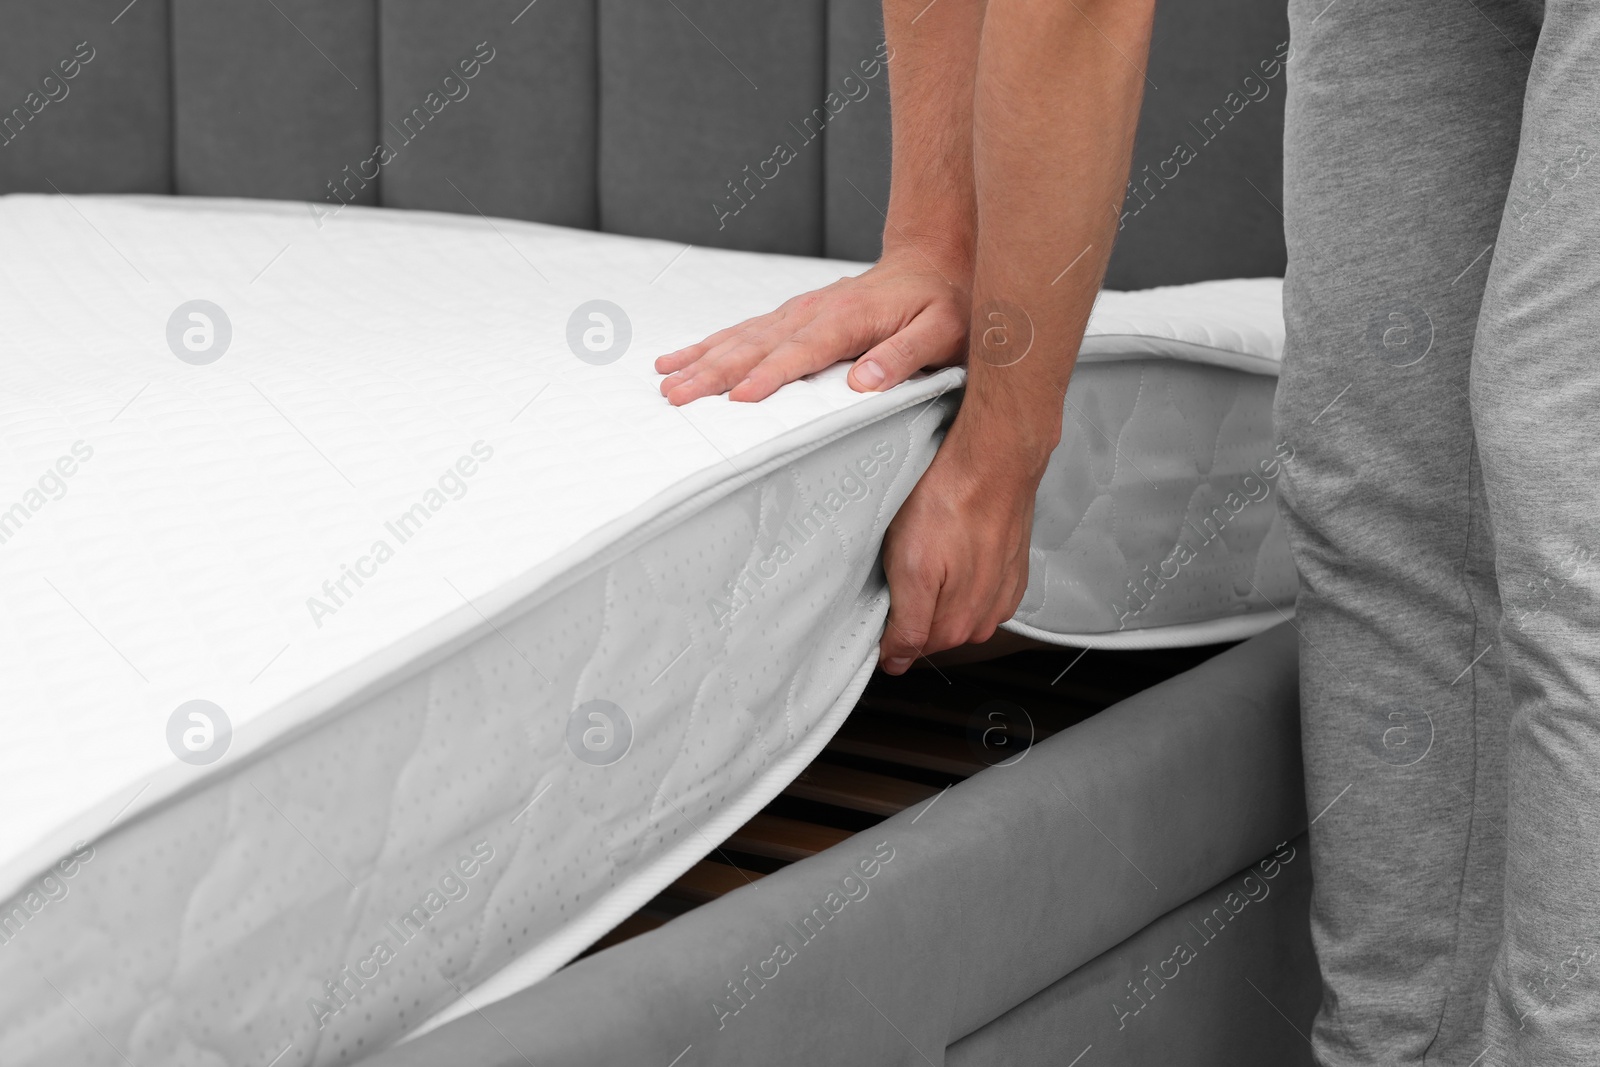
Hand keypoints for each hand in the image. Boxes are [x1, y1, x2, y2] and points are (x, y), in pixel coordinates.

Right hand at [656, 252, 968, 405]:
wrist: (934, 262)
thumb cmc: (944, 303)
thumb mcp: (943, 332)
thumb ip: (905, 356)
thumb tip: (863, 382)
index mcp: (849, 319)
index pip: (802, 352)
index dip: (769, 376)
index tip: (737, 398)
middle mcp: (814, 311)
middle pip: (756, 345)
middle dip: (714, 372)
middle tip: (677, 397)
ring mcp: (798, 311)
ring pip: (740, 337)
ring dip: (701, 359)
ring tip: (664, 381)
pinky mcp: (791, 316)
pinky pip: (742, 332)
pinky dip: (707, 345)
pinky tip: (678, 359)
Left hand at [877, 418, 1043, 673]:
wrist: (994, 463)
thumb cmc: (950, 505)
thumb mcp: (910, 570)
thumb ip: (905, 626)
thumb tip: (896, 662)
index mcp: (958, 626)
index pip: (910, 648)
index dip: (890, 622)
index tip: (885, 591)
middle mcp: (986, 619)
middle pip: (933, 629)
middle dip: (915, 603)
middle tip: (905, 562)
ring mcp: (1001, 595)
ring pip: (955, 606)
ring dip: (940, 586)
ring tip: (932, 548)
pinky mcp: (1010, 572)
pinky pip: (977, 586)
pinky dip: (963, 571)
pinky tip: (955, 545)